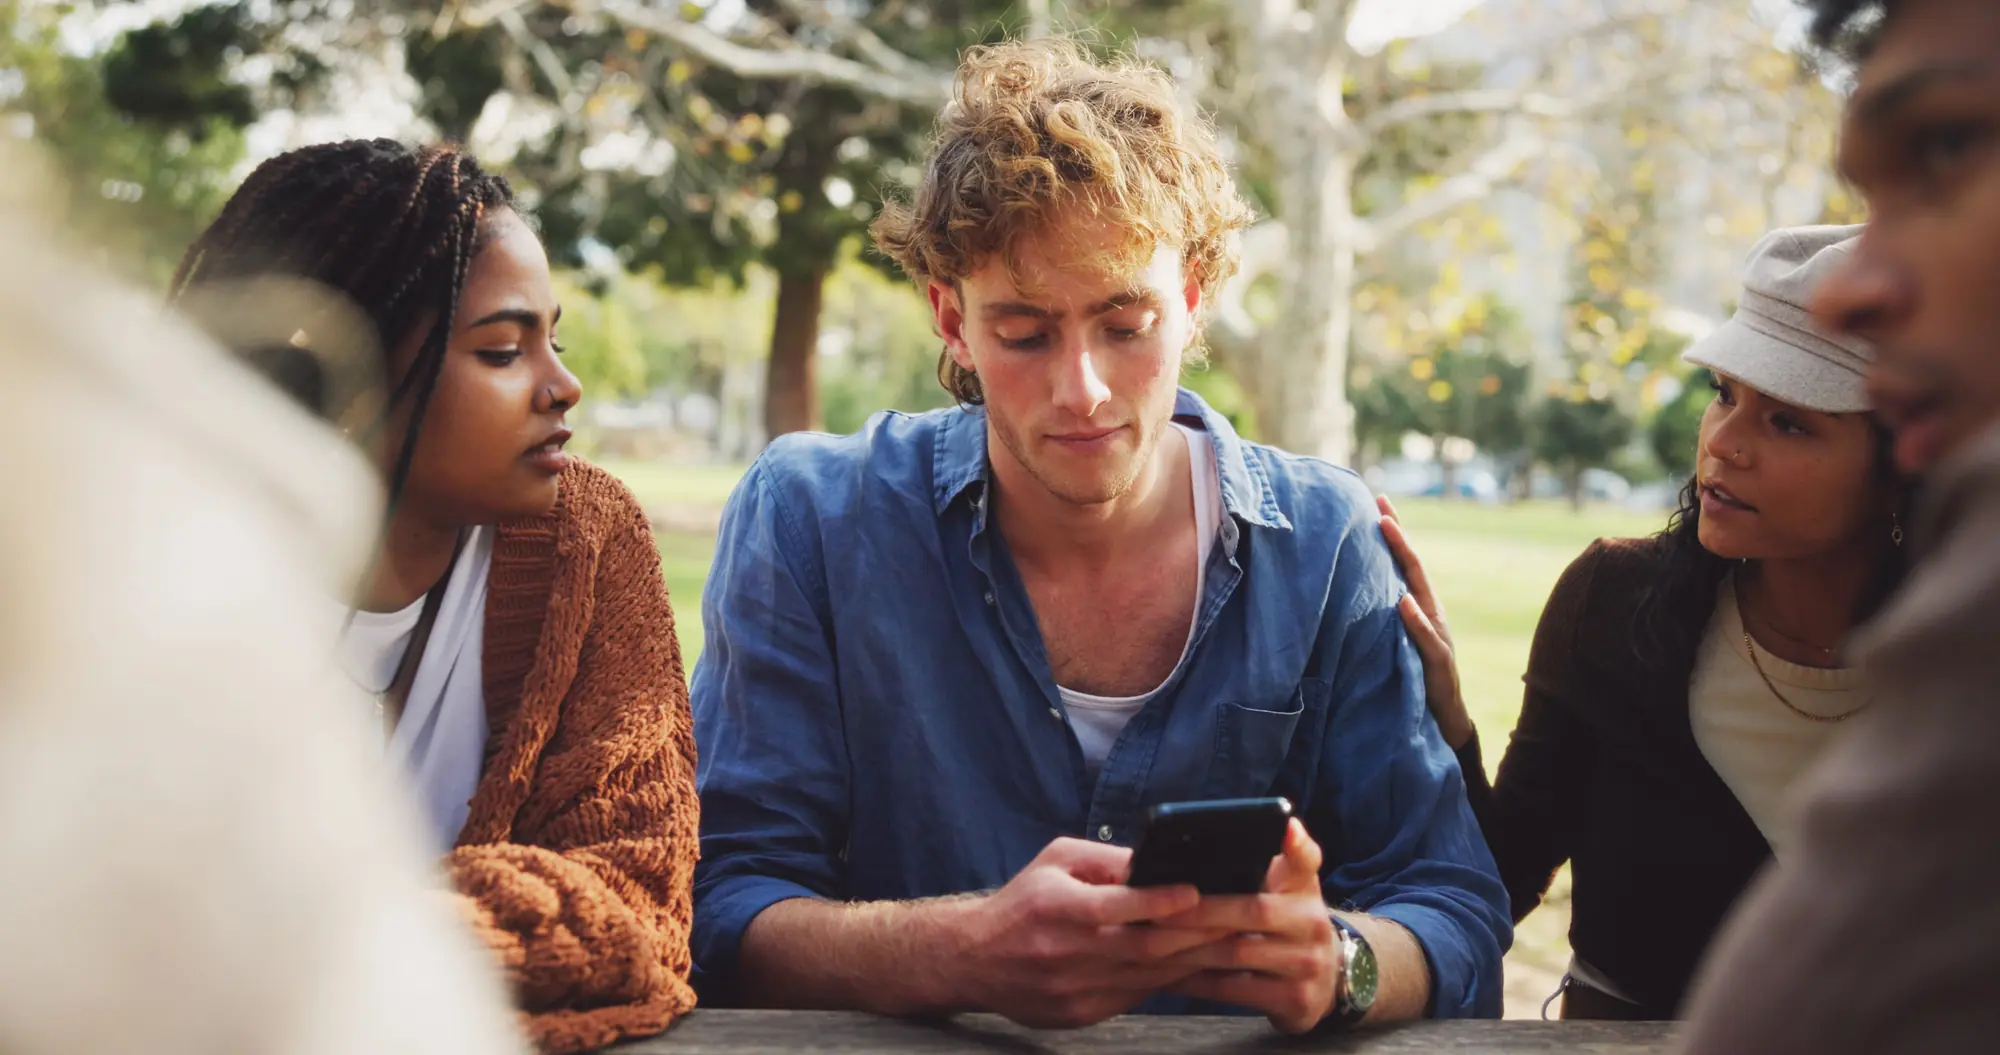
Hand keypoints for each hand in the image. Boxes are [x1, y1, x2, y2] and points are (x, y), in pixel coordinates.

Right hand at [956, 837, 1221, 1028]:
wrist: (973, 960)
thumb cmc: (1023, 902)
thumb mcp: (1056, 861)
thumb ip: (1107, 860)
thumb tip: (1159, 862)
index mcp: (1056, 906)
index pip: (1113, 906)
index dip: (1157, 901)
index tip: (1195, 892)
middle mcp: (1064, 951)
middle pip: (1143, 947)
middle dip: (1197, 933)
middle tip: (1239, 918)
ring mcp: (1073, 989)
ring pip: (1148, 975)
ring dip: (1194, 959)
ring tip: (1234, 941)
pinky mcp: (1080, 1014)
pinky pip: (1136, 996)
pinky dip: (1169, 979)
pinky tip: (1197, 965)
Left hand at [1153, 820, 1340, 1033]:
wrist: (1330, 980)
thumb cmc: (1292, 922)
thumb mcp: (1293, 887)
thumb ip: (1275, 858)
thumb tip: (1264, 824)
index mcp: (1306, 890)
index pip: (1306, 860)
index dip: (1297, 843)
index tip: (1284, 826)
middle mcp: (1311, 924)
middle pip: (1252, 911)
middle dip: (1200, 910)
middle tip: (1156, 909)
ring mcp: (1306, 965)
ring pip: (1237, 954)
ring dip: (1189, 948)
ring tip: (1150, 941)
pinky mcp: (1294, 1000)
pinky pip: (1233, 990)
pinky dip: (1197, 981)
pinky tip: (1168, 973)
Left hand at [1377, 495, 1473, 749]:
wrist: (1442, 725)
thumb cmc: (1414, 681)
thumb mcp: (1393, 645)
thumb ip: (1381, 621)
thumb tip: (1351, 595)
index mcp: (1418, 609)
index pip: (1404, 565)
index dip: (1393, 534)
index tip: (1376, 502)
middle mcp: (1430, 615)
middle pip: (1414, 568)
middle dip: (1398, 535)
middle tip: (1381, 505)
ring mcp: (1437, 637)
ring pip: (1422, 592)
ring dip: (1406, 561)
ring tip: (1391, 532)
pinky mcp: (1438, 664)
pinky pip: (1427, 639)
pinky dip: (1416, 620)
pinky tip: (1404, 601)